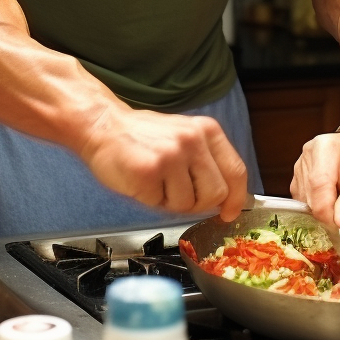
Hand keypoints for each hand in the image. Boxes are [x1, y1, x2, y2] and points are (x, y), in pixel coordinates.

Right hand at [79, 103, 248, 220]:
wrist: (103, 126)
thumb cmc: (143, 137)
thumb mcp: (185, 138)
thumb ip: (207, 163)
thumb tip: (227, 198)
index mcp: (207, 130)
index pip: (236, 171)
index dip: (236, 199)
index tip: (228, 213)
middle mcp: (193, 140)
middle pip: (216, 194)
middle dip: (198, 204)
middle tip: (177, 193)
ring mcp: (172, 154)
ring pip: (188, 204)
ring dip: (171, 202)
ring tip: (156, 181)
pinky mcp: (150, 170)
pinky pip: (161, 205)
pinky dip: (151, 201)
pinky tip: (142, 182)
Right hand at [291, 126, 339, 230]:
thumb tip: (339, 224)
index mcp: (327, 149)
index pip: (319, 186)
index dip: (327, 212)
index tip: (338, 225)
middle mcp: (308, 154)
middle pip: (310, 196)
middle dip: (326, 211)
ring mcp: (299, 164)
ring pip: (304, 201)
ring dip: (321, 207)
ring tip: (337, 195)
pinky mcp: (295, 175)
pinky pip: (301, 199)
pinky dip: (315, 203)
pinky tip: (328, 194)